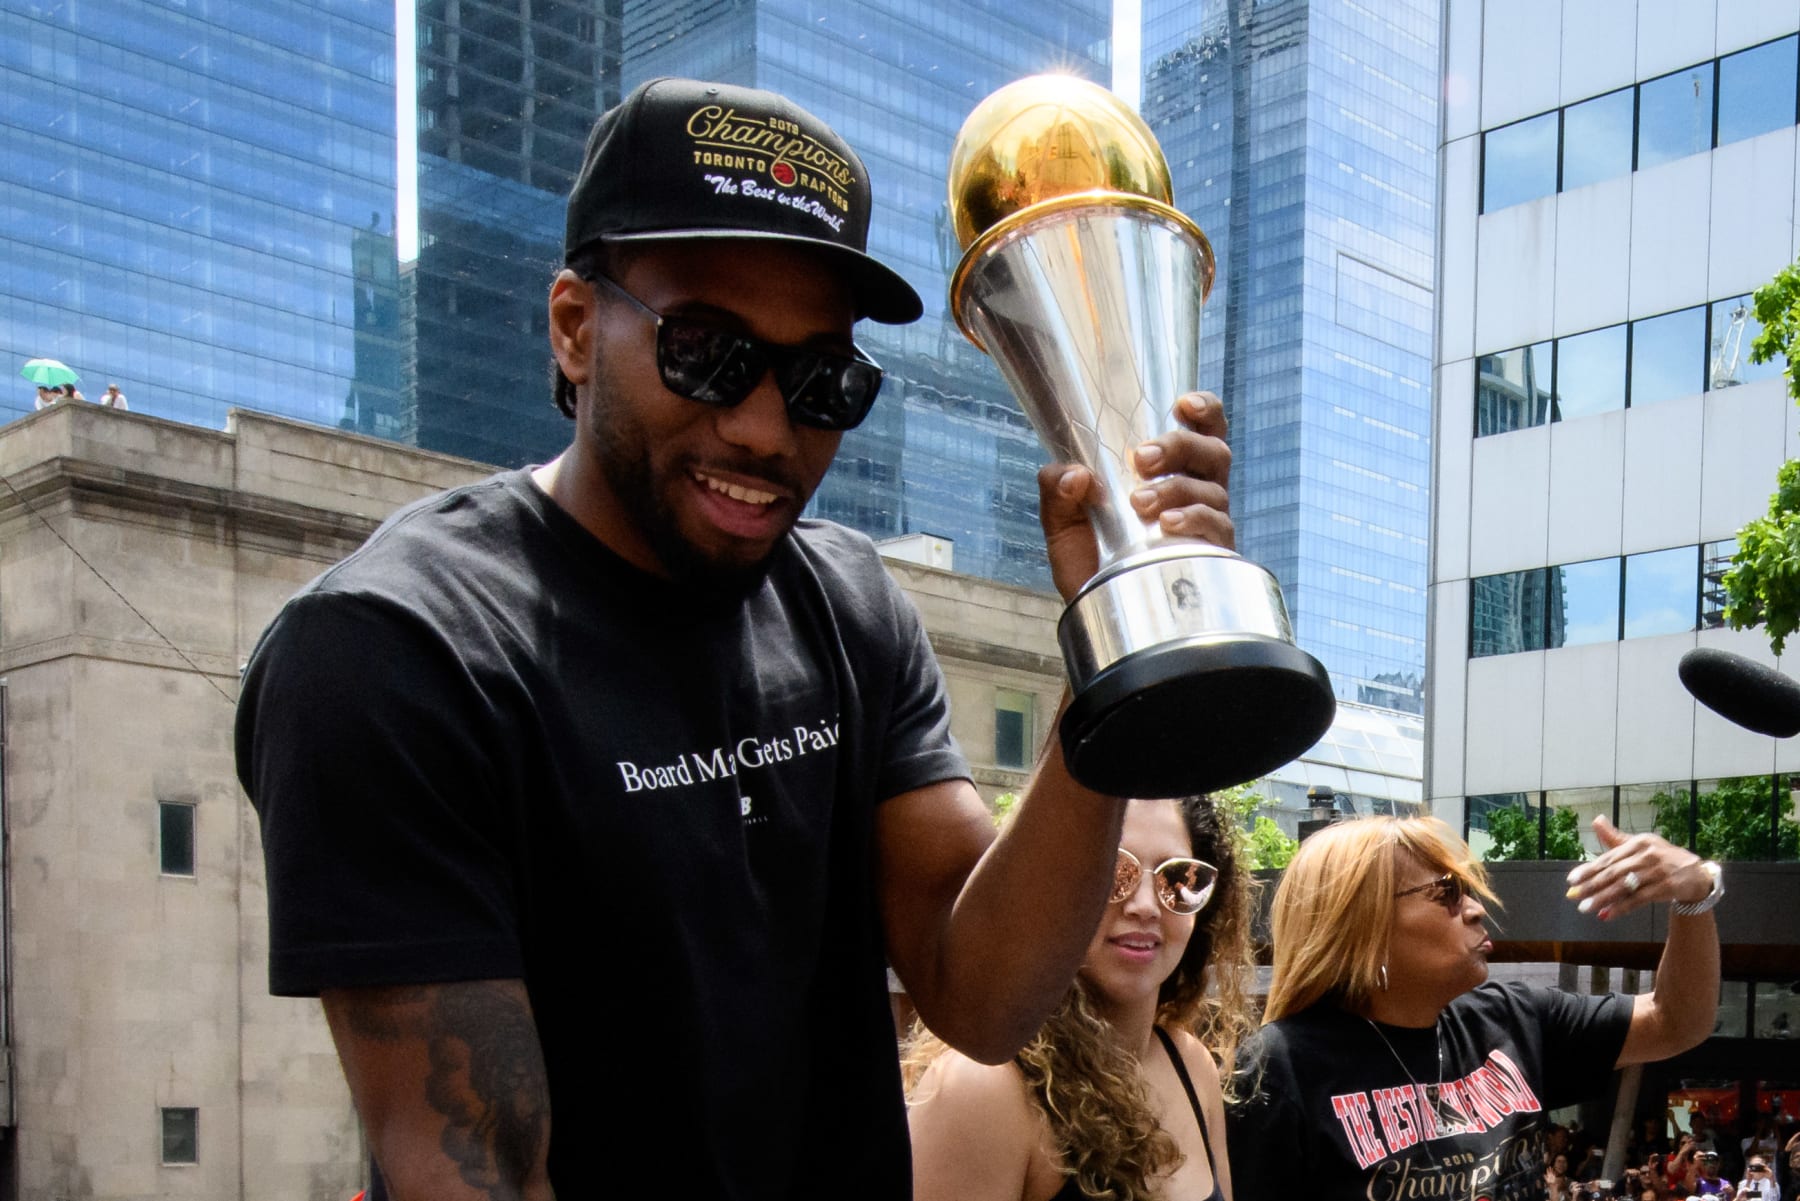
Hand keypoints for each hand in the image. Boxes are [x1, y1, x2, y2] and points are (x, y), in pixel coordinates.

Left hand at [1036, 391, 1232, 600]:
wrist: (1098, 616)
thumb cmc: (1090, 562)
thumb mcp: (1062, 524)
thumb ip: (1057, 492)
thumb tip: (1073, 474)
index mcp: (1170, 472)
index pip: (1203, 430)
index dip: (1204, 410)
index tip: (1183, 405)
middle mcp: (1197, 492)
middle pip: (1212, 451)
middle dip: (1178, 446)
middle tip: (1140, 459)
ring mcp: (1208, 523)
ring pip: (1212, 489)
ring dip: (1176, 488)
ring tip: (1140, 502)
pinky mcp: (1212, 555)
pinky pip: (1217, 527)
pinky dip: (1193, 520)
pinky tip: (1167, 525)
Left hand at [1565, 816, 1706, 919]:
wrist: (1697, 874)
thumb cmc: (1662, 859)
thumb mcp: (1641, 845)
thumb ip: (1616, 838)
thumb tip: (1596, 820)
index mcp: (1639, 842)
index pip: (1609, 858)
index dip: (1589, 870)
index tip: (1572, 880)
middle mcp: (1648, 854)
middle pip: (1614, 873)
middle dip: (1592, 886)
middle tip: (1574, 896)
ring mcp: (1658, 871)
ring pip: (1624, 887)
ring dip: (1603, 898)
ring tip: (1585, 908)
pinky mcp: (1667, 887)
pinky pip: (1639, 899)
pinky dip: (1621, 907)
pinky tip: (1607, 914)